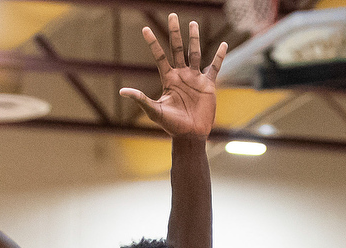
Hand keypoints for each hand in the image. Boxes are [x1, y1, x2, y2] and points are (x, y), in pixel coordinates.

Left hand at [119, 15, 226, 137]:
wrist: (189, 135)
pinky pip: (214, 67)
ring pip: (195, 53)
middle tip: (173, 15)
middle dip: (175, 33)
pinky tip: (223, 44)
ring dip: (194, 39)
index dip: (152, 43)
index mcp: (168, 79)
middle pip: (177, 48)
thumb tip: (122, 91)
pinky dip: (219, 56)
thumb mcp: (154, 110)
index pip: (159, 56)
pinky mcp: (208, 84)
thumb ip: (140, 99)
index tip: (145, 29)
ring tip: (193, 24)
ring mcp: (195, 78)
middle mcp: (181, 75)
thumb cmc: (171, 125)